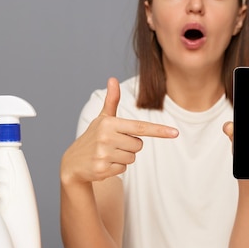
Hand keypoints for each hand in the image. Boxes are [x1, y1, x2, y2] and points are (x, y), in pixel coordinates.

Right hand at [61, 77, 178, 184]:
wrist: (73, 162)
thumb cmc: (93, 137)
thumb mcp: (102, 119)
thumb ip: (112, 101)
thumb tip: (113, 79)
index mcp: (109, 123)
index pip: (140, 127)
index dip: (159, 131)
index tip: (175, 133)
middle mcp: (106, 137)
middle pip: (138, 145)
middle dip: (129, 146)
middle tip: (113, 145)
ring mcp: (103, 154)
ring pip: (132, 158)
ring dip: (123, 158)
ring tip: (108, 154)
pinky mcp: (102, 169)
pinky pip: (124, 169)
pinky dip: (116, 168)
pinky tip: (104, 163)